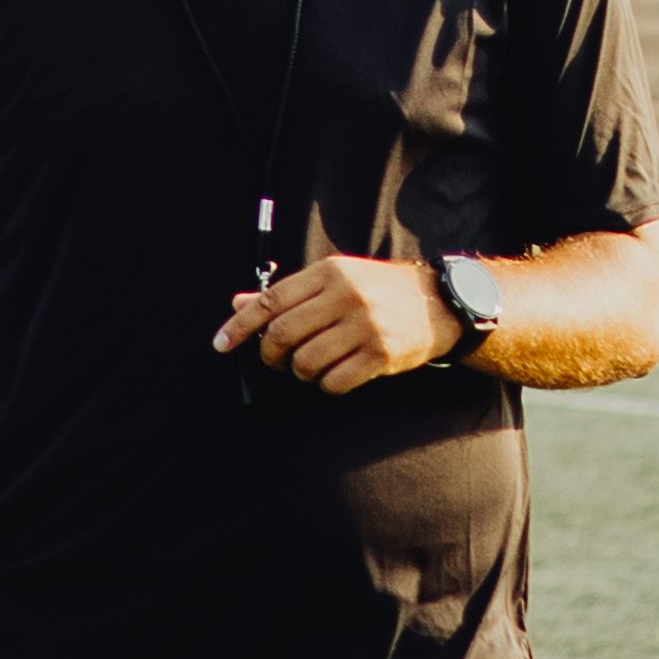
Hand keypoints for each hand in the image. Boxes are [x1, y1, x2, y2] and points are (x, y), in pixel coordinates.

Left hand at [217, 251, 463, 395]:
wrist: (437, 302)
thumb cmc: (378, 289)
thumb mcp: (334, 278)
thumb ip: (287, 293)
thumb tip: (237, 303)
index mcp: (329, 272)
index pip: (270, 300)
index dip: (240, 325)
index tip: (221, 344)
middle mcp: (346, 296)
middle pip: (282, 335)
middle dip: (270, 355)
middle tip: (275, 360)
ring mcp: (365, 327)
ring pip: (305, 363)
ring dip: (300, 372)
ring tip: (311, 366)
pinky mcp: (381, 356)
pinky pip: (334, 383)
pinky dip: (326, 385)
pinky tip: (334, 375)